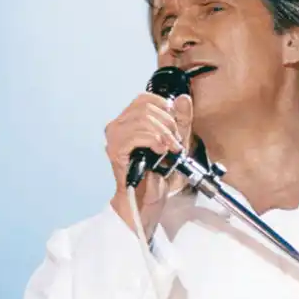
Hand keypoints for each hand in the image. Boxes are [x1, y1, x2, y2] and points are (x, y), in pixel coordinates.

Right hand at [105, 91, 193, 234]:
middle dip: (167, 124)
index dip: (164, 108)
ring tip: (169, 149)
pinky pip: (136, 134)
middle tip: (174, 143)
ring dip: (162, 134)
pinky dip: (153, 141)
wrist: (148, 199)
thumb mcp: (177, 142)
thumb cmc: (159, 175)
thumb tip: (184, 99)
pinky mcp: (115, 150)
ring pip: (142, 119)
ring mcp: (114, 137)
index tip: (174, 126)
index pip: (145, 98)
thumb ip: (182, 121)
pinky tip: (159, 151)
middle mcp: (118, 125)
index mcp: (129, 121)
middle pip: (146, 107)